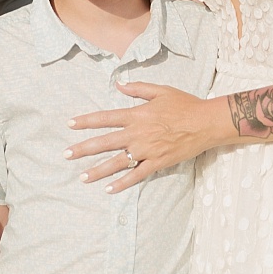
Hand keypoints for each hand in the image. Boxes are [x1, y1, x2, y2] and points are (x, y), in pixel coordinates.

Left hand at [66, 79, 232, 189]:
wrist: (206, 122)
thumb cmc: (185, 104)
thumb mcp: (161, 91)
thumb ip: (137, 88)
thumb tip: (118, 84)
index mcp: (137, 114)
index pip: (105, 118)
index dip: (86, 121)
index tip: (70, 124)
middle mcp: (138, 133)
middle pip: (105, 142)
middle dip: (83, 149)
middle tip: (67, 154)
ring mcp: (147, 150)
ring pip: (117, 162)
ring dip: (98, 170)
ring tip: (83, 177)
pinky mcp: (157, 163)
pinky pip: (136, 175)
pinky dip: (122, 183)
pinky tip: (109, 189)